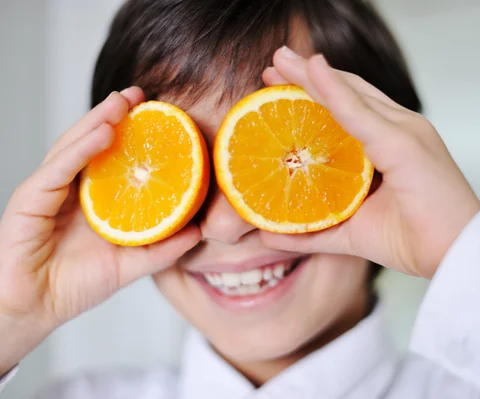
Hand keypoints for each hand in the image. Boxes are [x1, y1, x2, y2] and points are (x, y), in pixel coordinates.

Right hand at [0, 88, 200, 373]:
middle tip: (141, 93)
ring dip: (99, 120)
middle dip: (115, 115)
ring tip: (123, 102)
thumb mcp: (131, 265)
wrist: (34, 309)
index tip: (159, 115)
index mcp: (93, 199)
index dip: (132, 135)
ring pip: (74, 146)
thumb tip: (200, 232)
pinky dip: (80, 148)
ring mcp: (49, 190)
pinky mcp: (30, 198)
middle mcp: (70, 188)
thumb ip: (163, 248)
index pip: (111, 158)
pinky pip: (58, 168)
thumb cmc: (75, 286)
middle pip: (92, 143)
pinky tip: (102, 131)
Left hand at [261, 47, 479, 278]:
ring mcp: (405, 131)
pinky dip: (332, 89)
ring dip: (312, 74)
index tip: (279, 86)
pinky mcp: (404, 142)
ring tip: (280, 58)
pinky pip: (359, 112)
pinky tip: (309, 70)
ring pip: (350, 94)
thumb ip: (310, 230)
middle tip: (273, 64)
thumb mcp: (350, 232)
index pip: (348, 110)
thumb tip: (266, 233)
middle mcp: (400, 129)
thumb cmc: (413, 241)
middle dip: (308, 78)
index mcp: (391, 145)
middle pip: (347, 93)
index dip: (315, 95)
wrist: (456, 257)